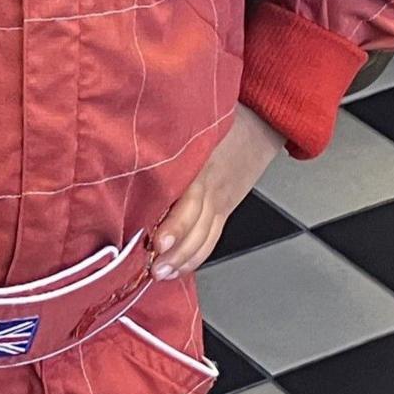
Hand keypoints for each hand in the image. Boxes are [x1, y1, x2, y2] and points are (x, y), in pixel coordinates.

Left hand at [152, 107, 286, 278]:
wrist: (265, 123)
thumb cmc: (226, 119)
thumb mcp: (195, 122)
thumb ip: (168, 139)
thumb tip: (128, 150)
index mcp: (203, 164)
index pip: (190, 200)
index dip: (174, 225)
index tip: (156, 241)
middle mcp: (213, 186)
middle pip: (195, 225)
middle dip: (175, 250)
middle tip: (153, 267)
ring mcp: (222, 200)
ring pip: (204, 236)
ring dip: (184, 259)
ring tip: (163, 273)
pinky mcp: (226, 208)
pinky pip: (212, 237)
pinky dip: (197, 255)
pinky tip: (181, 267)